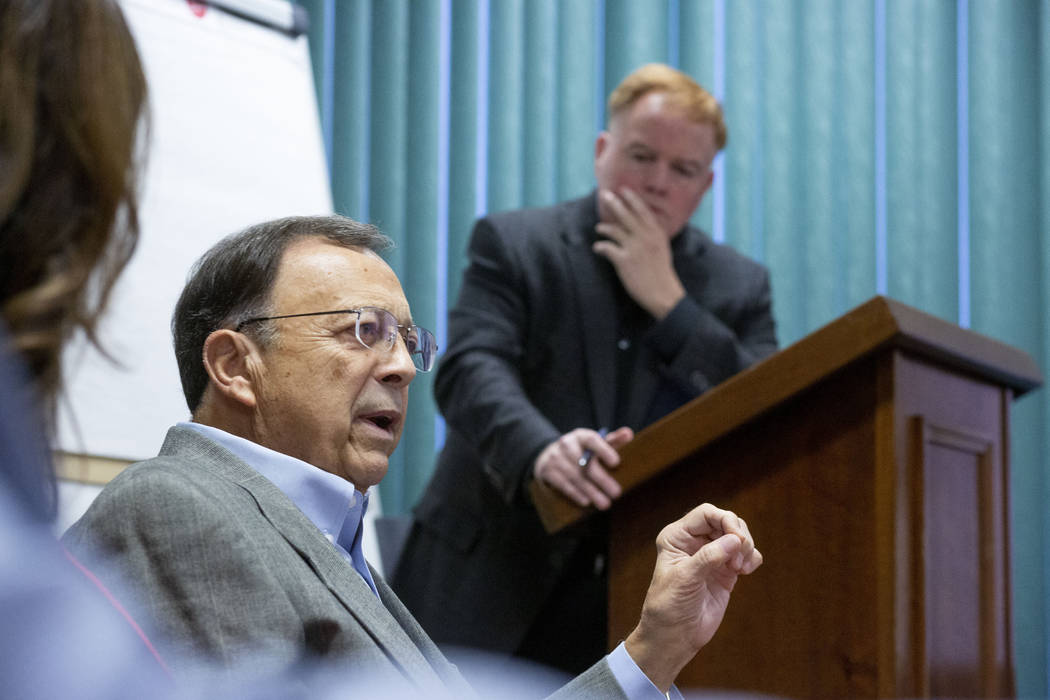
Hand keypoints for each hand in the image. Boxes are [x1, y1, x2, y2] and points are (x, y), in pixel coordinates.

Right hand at [532, 426, 633, 508]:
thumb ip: (613, 440)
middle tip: (616, 493)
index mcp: (581, 436)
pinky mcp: (546, 471)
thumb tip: (628, 434)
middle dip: (602, 479)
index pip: (592, 439)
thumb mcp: (594, 443)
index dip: (604, 450)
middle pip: (585, 463)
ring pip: (575, 476)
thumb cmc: (581, 451)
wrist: (549, 455)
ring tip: (605, 503)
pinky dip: (575, 494)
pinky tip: (586, 502)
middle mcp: (566, 444)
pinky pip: (562, 484)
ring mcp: (555, 458)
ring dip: (591, 491)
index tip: (616, 463)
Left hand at [593, 188, 685, 318]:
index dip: (632, 199)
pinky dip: (600, 247)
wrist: (662, 292)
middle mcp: (645, 237)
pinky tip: (597, 248)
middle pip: (626, 215)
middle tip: (604, 194)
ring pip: (614, 230)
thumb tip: (644, 224)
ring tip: (599, 228)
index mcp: (656, 233)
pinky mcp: (624, 261)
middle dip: (614, 203)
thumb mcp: (662, 248)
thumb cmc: (662, 272)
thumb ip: (653, 234)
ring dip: (604, 227)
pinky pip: (607, 248)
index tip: (623, 189)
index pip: (642, 211)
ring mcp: (634, 248)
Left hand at [625, 503, 761, 692]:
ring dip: (746, 547)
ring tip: (740, 567)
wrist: (674, 637)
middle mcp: (694, 542)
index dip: (725, 520)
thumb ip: (709, 557)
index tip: (737, 539)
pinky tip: (746, 571)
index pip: (706, 513)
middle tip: (739, 559)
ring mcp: (712, 555)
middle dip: (739, 535)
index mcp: (677, 537)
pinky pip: (746, 554)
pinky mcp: (726, 571)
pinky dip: (752, 558)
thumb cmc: (669, 607)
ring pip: (738, 536)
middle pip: (726, 521)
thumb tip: (735, 539)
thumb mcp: (685, 579)